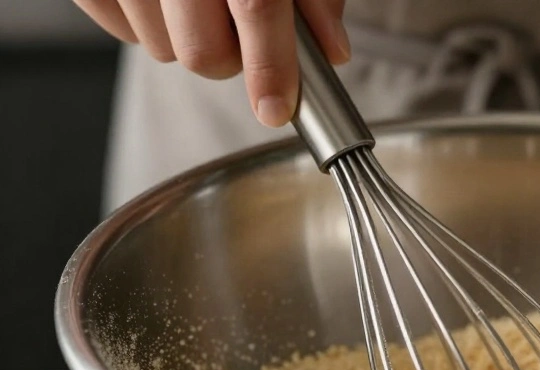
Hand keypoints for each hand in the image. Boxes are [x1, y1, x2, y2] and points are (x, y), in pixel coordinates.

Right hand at [72, 0, 350, 126]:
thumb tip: (331, 49)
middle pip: (203, 51)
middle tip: (239, 30)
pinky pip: (124, 33)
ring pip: (163, 50)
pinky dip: (149, 24)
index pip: (255, 6)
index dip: (270, 65)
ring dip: (188, 39)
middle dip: (229, 58)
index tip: (276, 106)